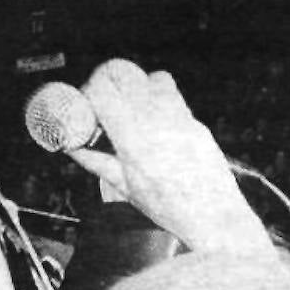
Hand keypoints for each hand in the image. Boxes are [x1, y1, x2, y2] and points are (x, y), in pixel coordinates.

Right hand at [66, 59, 270, 257]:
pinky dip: (158, 101)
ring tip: (131, 111)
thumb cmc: (171, 210)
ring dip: (136, 86)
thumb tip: (73, 148)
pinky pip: (174, 97)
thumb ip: (97, 162)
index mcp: (136, 140)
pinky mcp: (196, 122)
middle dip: (108, 80)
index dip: (88, 91)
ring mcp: (181, 118)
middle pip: (125, 71)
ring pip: (153, 77)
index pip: (103, 89)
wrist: (216, 218)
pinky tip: (154, 125)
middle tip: (104, 101)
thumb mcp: (126, 188)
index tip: (86, 105)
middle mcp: (159, 121)